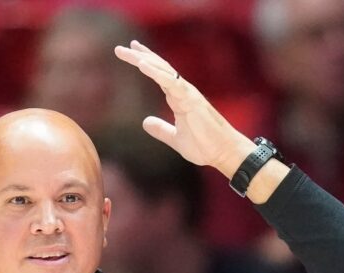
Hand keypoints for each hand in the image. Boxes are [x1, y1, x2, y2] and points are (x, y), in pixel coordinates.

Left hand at [114, 40, 253, 177]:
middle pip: (159, 68)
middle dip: (140, 56)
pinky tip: (142, 64)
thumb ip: (161, 129)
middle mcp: (183, 91)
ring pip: (164, 70)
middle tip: (121, 48)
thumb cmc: (204, 145)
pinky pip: (171, 82)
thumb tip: (145, 122)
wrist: (223, 153)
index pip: (160, 75)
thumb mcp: (175, 138)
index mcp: (178, 98)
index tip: (132, 54)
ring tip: (129, 50)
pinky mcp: (191, 100)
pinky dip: (156, 72)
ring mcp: (187, 94)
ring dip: (145, 60)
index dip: (146, 63)